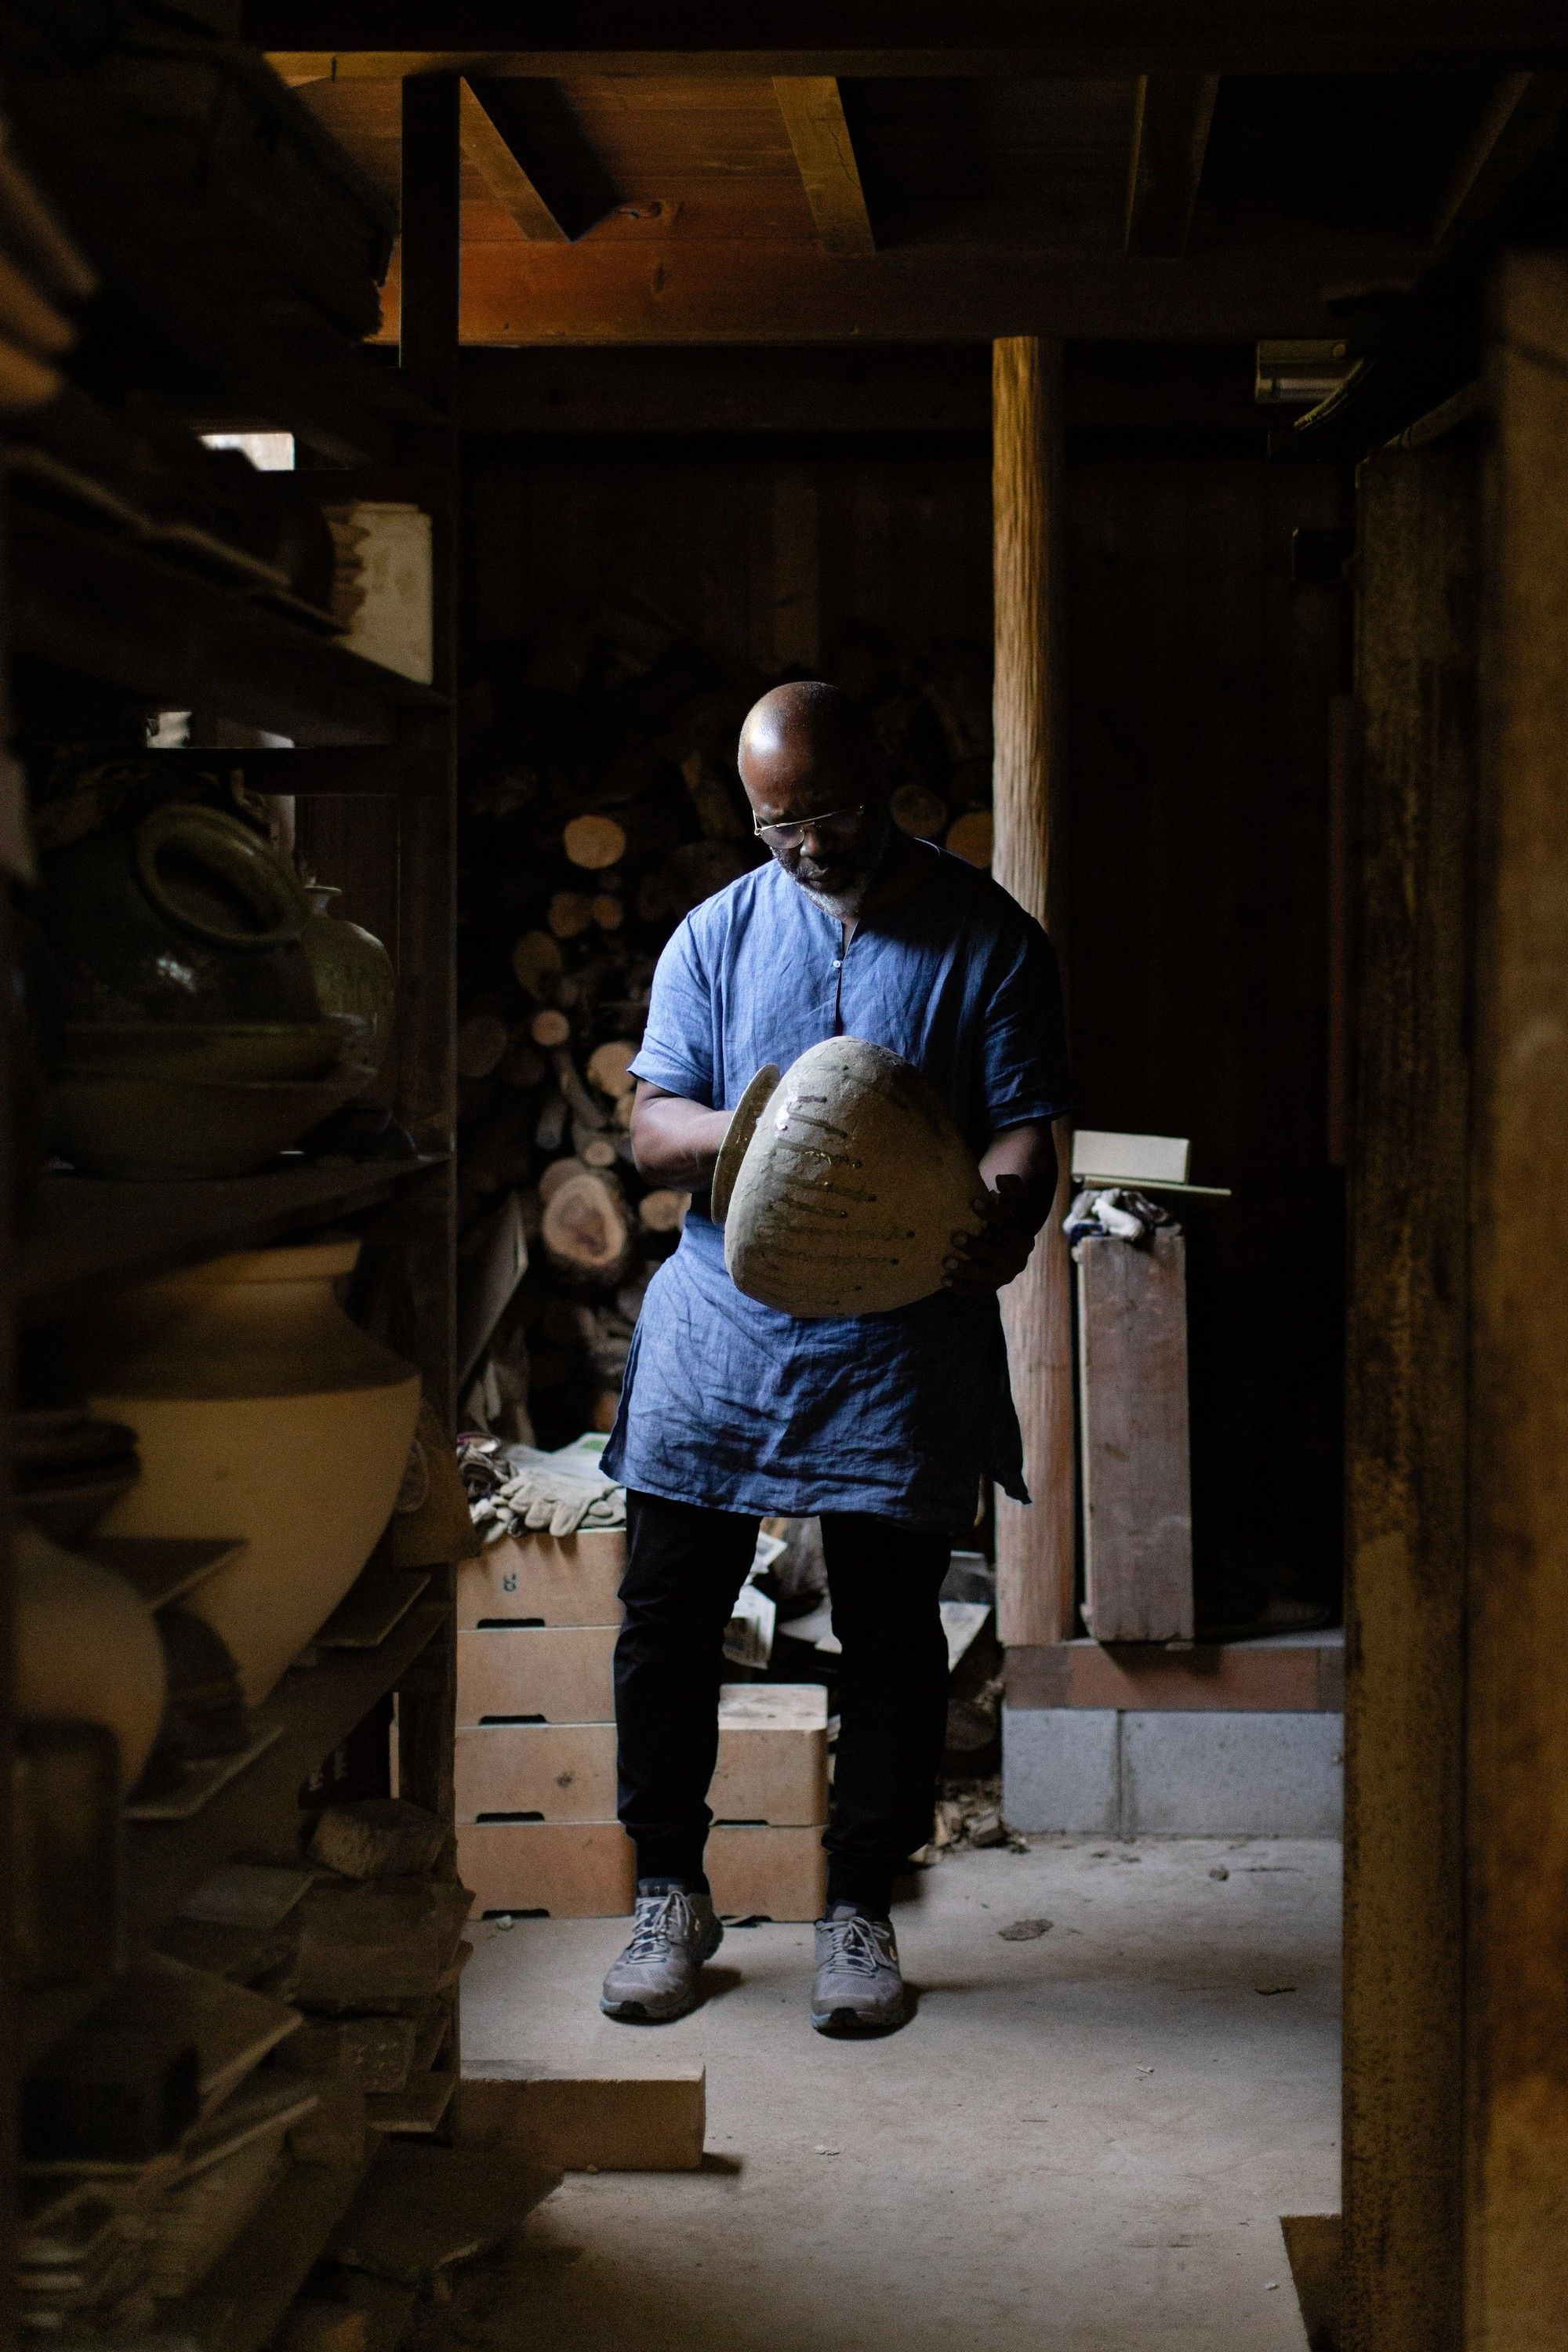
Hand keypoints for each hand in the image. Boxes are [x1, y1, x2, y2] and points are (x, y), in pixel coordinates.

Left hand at [942, 1172, 1038, 1294]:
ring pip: (986, 1275)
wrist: (1006, 1246)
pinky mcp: (991, 1286)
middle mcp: (1017, 1259)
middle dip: (977, 1246)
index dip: (991, 1212)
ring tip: (946, 1262)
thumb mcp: (1008, 1203)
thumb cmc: (1001, 1220)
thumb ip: (1010, 1189)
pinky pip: (975, 1289)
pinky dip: (960, 1286)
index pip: (1008, 1223)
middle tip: (955, 1237)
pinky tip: (942, 1280)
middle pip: (997, 1253)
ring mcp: (1004, 1275)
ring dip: (966, 1269)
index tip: (973, 1201)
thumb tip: (1002, 1178)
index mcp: (1021, 1237)